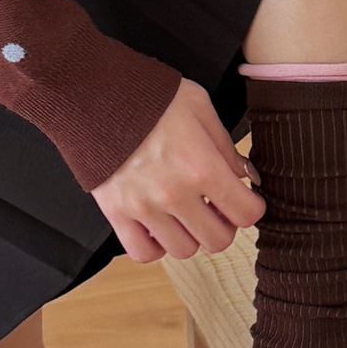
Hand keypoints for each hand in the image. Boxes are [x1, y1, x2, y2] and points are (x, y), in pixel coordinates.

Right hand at [92, 78, 264, 263]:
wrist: (95, 95)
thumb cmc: (149, 97)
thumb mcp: (199, 107)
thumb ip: (225, 146)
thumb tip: (245, 176)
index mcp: (201, 166)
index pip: (246, 213)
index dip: (251, 206)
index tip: (245, 198)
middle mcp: (174, 194)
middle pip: (218, 240)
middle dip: (224, 224)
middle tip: (217, 207)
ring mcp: (143, 208)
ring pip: (183, 251)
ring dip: (190, 235)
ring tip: (185, 213)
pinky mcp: (116, 214)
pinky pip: (143, 253)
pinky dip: (155, 245)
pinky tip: (159, 225)